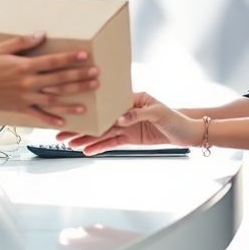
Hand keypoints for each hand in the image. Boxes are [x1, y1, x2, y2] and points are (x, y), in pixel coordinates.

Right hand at [0, 33, 100, 127]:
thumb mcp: (1, 48)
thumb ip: (22, 41)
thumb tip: (42, 34)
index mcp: (24, 66)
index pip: (53, 62)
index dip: (70, 59)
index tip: (85, 56)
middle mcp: (28, 83)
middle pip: (59, 80)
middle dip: (79, 78)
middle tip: (96, 76)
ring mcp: (25, 97)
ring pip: (53, 99)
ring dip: (72, 100)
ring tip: (88, 99)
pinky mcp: (20, 108)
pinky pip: (38, 115)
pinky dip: (52, 119)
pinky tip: (65, 121)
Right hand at [58, 92, 200, 154]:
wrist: (188, 133)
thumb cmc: (175, 118)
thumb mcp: (159, 113)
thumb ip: (139, 114)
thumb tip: (120, 118)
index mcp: (132, 99)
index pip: (107, 106)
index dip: (91, 112)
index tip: (74, 115)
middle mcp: (126, 111)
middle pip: (99, 120)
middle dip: (80, 127)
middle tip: (60, 134)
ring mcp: (127, 125)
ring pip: (102, 133)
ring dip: (85, 139)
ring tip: (68, 144)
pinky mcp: (130, 138)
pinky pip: (111, 143)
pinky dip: (98, 147)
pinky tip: (85, 150)